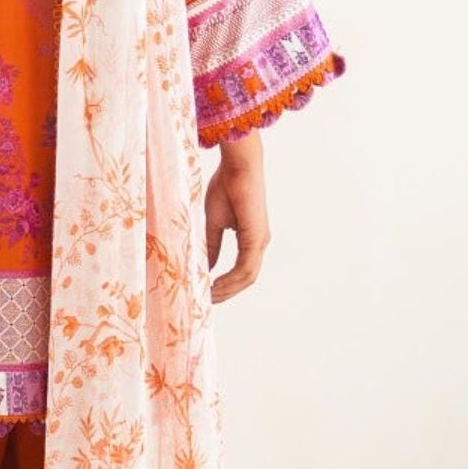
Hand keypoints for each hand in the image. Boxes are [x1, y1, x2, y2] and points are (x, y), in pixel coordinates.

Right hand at [205, 132, 269, 302]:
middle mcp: (260, 243)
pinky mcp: (256, 238)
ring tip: (209, 296)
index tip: (208, 292)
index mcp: (252, 239)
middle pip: (246, 279)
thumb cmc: (226, 187)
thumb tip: (207, 266)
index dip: (227, 284)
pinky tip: (215, 284)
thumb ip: (212, 245)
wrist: (238, 167)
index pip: (242, 270)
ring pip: (247, 277)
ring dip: (228, 289)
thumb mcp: (213, 222)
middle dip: (227, 292)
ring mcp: (260, 241)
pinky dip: (231, 279)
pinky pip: (246, 268)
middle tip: (208, 300)